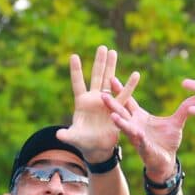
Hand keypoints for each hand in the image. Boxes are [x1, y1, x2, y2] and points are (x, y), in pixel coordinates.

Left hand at [58, 45, 139, 162]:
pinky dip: (130, 86)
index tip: (73, 55)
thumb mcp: (74, 138)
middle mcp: (94, 98)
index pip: (78, 83)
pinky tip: (136, 75)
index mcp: (81, 102)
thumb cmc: (83, 141)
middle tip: (102, 47)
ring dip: (112, 67)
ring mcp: (106, 101)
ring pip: (110, 81)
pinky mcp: (117, 108)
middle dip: (99, 62)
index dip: (76, 70)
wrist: (97, 147)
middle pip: (96, 77)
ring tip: (113, 52)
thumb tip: (58, 135)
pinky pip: (125, 96)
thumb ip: (68, 135)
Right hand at [105, 89, 194, 180]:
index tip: (113, 79)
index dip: (122, 91)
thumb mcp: (176, 123)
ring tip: (112, 116)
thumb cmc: (167, 141)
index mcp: (140, 117)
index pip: (129, 102)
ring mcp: (138, 137)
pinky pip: (141, 142)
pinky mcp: (145, 148)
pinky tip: (135, 132)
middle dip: (113, 104)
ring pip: (127, 128)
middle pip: (122, 113)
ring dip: (120, 122)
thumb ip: (184, 110)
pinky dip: (138, 137)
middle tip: (102, 95)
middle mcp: (135, 126)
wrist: (167, 161)